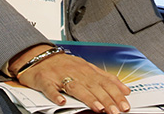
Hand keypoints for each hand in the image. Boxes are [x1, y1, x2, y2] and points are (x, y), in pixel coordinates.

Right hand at [10, 45, 130, 112]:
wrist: (38, 55)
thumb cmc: (63, 64)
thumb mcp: (85, 68)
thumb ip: (103, 78)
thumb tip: (123, 89)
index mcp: (87, 69)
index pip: (105, 81)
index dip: (116, 93)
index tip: (125, 103)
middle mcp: (76, 72)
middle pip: (94, 86)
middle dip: (107, 99)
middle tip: (116, 110)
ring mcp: (60, 76)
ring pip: (76, 87)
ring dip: (88, 98)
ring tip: (98, 108)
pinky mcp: (45, 80)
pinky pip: (50, 88)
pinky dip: (56, 95)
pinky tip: (62, 102)